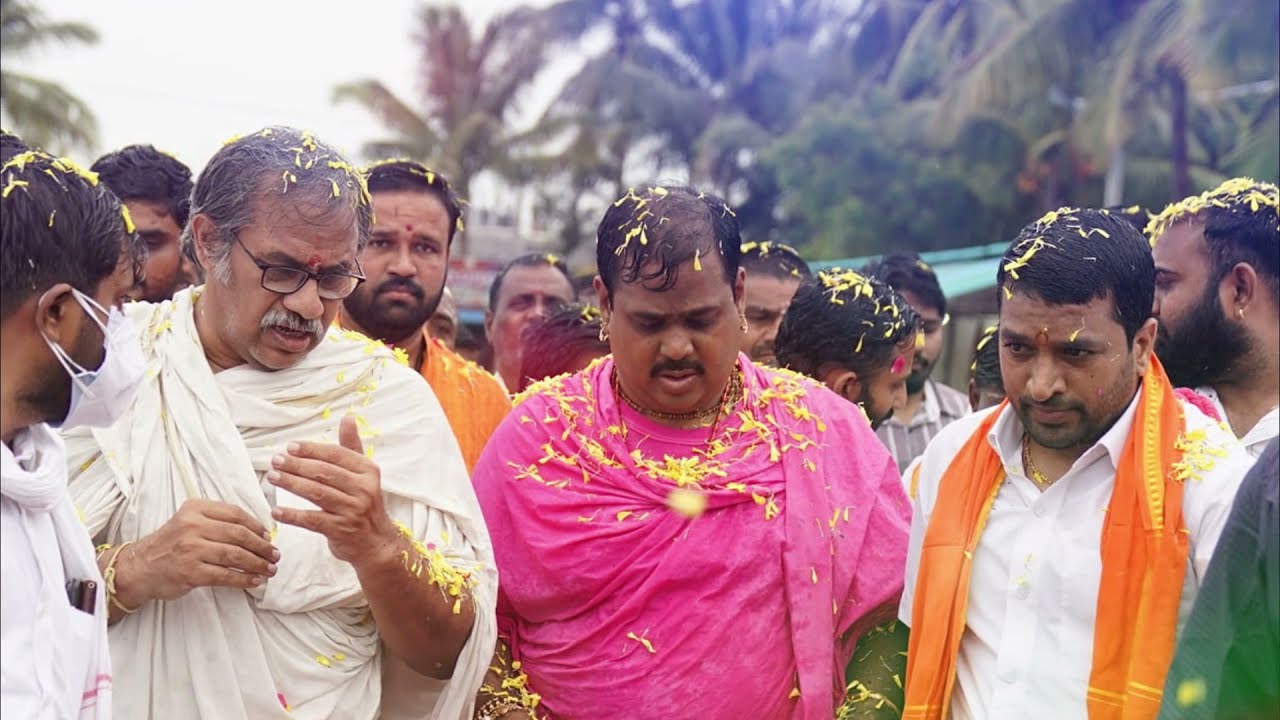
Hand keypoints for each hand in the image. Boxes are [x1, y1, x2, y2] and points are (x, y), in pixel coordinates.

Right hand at [121, 499, 279, 602]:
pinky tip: (254, 581)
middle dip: (262, 546)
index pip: (236, 514)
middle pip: (239, 535)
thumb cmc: (170, 544)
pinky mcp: (191, 572)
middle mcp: (192, 526)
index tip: (269, 536)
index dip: (257, 526)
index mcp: (195, 509)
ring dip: (257, 564)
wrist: (140, 567)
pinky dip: (244, 579)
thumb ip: (218, 522)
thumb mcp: (189, 522)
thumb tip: (258, 533)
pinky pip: (225, 575)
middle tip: (274, 555)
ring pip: (235, 555)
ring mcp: (191, 549)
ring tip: (269, 569)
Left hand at [267, 414, 398, 563]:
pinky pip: (312, 520)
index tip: (290, 447)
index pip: (336, 455)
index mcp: (368, 471)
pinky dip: (293, 515)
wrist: (376, 543)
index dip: (312, 450)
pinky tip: (276, 511)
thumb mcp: (364, 474)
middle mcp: (364, 489)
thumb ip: (352, 447)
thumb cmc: (364, 504)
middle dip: (297, 465)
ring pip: (317, 493)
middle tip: (276, 460)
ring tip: (273, 477)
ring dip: (292, 484)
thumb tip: (348, 417)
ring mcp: (353, 510)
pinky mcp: (341, 530)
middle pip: (324, 473)